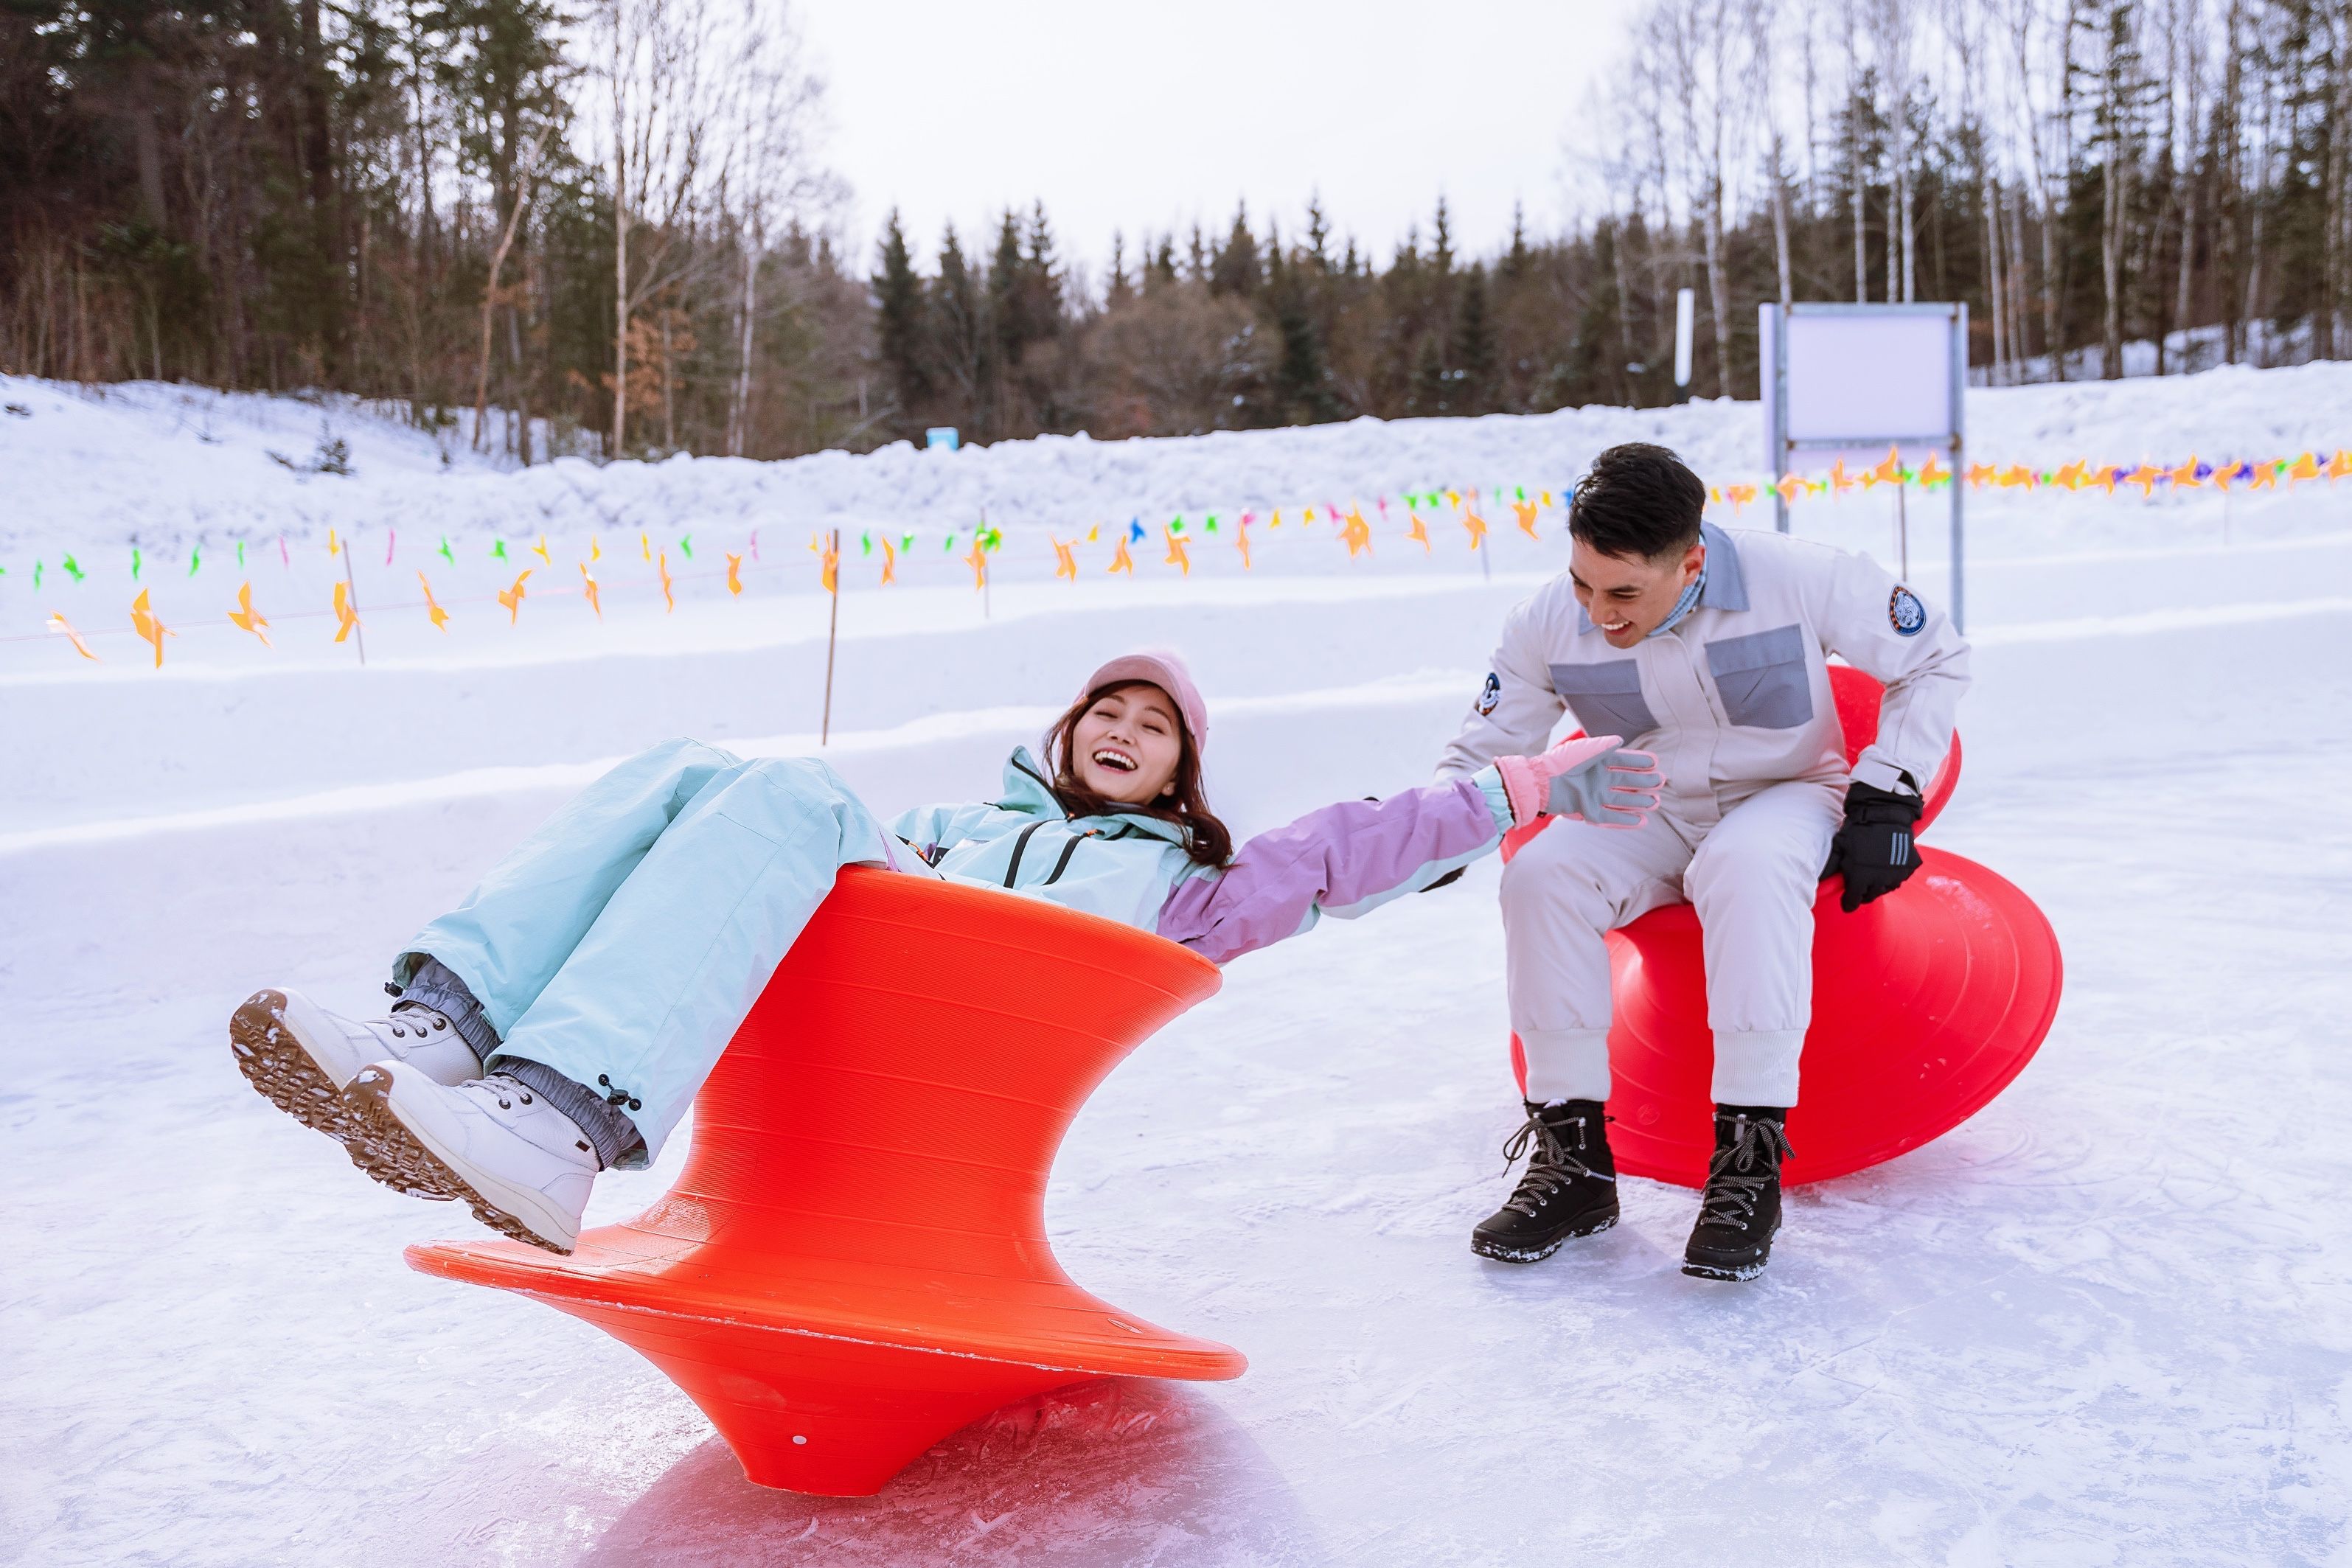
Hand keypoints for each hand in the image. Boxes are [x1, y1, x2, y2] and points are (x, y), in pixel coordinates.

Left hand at [1495, 735, 1662, 828]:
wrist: (1541, 782)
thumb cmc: (1561, 762)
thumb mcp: (1585, 750)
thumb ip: (1605, 746)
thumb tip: (1621, 741)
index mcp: (1599, 762)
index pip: (1625, 761)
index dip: (1640, 762)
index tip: (1655, 762)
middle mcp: (1599, 780)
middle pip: (1627, 781)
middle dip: (1645, 782)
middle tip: (1661, 782)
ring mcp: (1595, 796)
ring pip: (1623, 800)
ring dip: (1639, 801)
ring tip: (1655, 802)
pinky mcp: (1589, 811)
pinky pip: (1611, 817)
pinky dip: (1626, 820)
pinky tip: (1642, 820)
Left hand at [1823, 780, 1924, 911]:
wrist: (1884, 814)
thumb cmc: (1857, 830)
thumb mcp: (1839, 847)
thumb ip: (1830, 866)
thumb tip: (1818, 880)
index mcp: (1860, 879)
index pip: (1853, 902)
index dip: (1848, 903)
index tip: (1847, 902)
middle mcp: (1880, 881)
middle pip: (1870, 896)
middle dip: (1862, 893)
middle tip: (1859, 885)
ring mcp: (1897, 874)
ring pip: (1886, 888)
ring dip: (1878, 884)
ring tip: (1872, 874)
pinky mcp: (1910, 867)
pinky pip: (1900, 877)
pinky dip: (1893, 874)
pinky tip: (1886, 865)